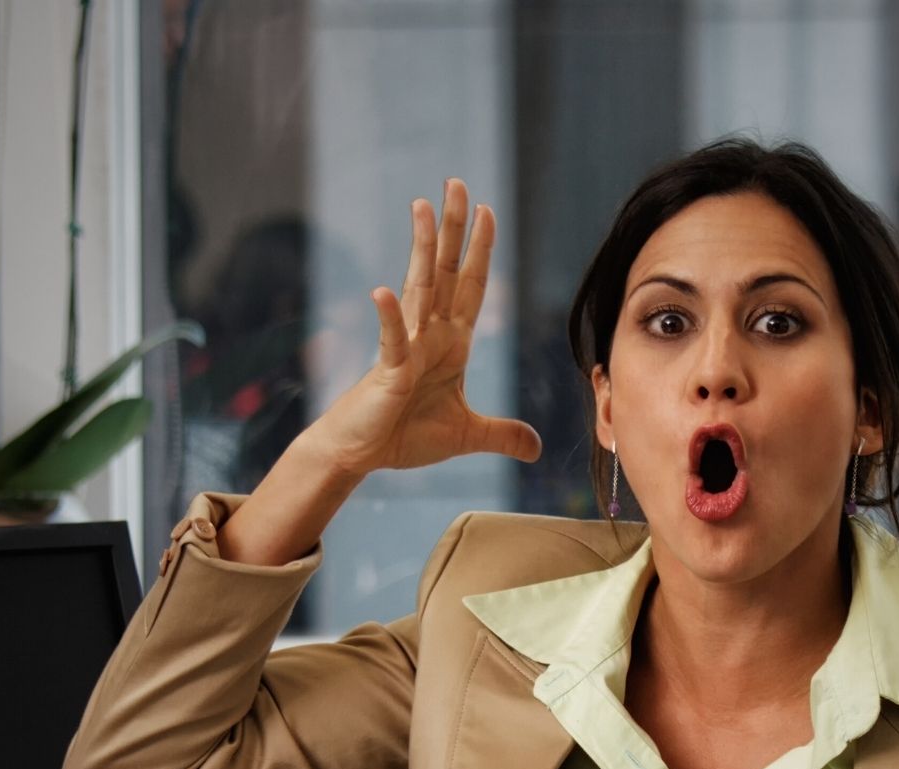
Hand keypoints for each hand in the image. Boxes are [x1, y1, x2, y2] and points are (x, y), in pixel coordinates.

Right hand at [309, 178, 541, 475]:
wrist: (362, 454)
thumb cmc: (405, 437)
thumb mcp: (467, 434)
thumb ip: (502, 434)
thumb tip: (535, 448)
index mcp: (451, 343)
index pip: (471, 287)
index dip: (481, 251)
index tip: (487, 211)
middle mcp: (429, 335)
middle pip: (446, 271)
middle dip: (454, 229)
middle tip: (456, 184)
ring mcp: (407, 347)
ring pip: (419, 288)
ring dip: (422, 248)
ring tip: (422, 207)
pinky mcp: (388, 371)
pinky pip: (391, 341)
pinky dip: (388, 319)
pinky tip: (383, 293)